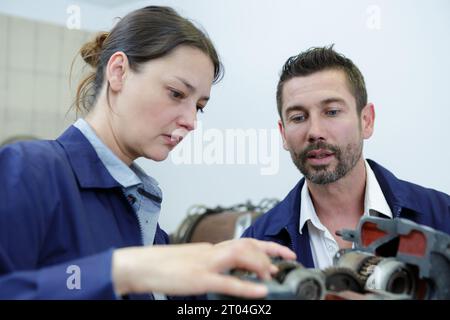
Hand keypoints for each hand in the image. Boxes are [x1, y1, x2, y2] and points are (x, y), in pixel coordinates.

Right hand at [112, 238, 295, 297]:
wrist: (140, 265)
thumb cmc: (163, 265)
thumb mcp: (192, 262)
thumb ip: (211, 264)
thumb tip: (228, 273)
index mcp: (210, 249)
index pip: (244, 241)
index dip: (268, 246)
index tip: (284, 253)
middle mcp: (211, 251)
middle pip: (246, 244)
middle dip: (269, 252)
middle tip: (284, 264)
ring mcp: (205, 264)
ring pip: (240, 256)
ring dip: (260, 265)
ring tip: (273, 275)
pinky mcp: (198, 279)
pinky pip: (226, 282)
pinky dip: (246, 287)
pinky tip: (260, 292)